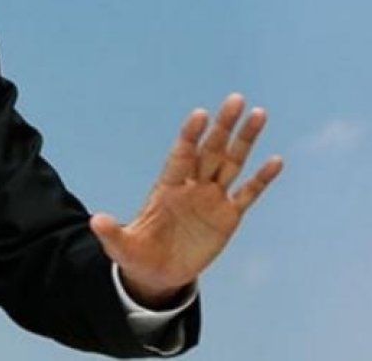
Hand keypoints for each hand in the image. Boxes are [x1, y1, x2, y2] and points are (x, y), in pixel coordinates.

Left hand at [89, 94, 282, 307]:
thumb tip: (95, 221)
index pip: (180, 156)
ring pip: (231, 163)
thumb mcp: (122, 247)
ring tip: (259, 113)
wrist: (158, 273)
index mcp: (166, 188)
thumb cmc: (137, 255)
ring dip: (244, 140)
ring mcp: (211, 199)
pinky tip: (276, 160)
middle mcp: (191, 186)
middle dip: (222, 126)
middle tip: (236, 99)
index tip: (199, 114)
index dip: (189, 136)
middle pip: (209, 150)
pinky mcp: (227, 217)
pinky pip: (247, 194)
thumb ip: (112, 233)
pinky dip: (261, 178)